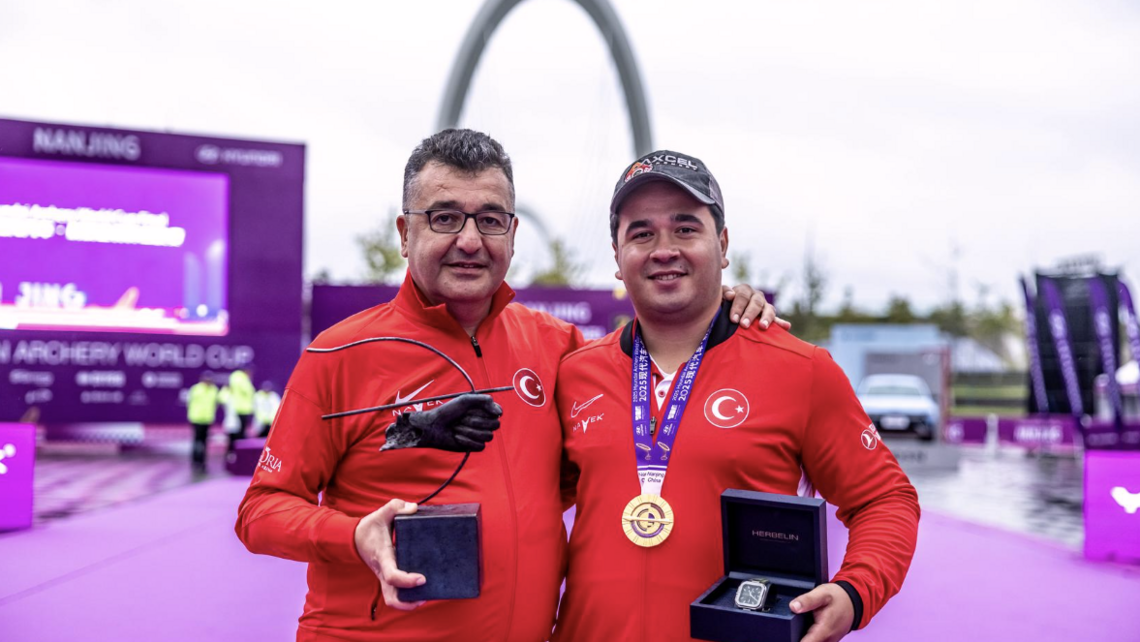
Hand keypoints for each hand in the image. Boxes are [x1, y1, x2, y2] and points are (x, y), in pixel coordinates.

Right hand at [354, 499, 425, 610]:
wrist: (353, 537)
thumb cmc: (370, 526)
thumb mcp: (381, 513)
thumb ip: (396, 507)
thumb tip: (413, 508)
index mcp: (383, 557)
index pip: (392, 576)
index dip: (406, 581)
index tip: (422, 579)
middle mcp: (383, 571)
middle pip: (391, 598)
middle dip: (408, 603)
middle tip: (425, 596)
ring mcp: (384, 577)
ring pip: (393, 600)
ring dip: (408, 603)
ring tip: (426, 596)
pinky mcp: (387, 577)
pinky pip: (395, 592)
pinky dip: (407, 596)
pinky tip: (421, 589)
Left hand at [380, 393, 501, 451]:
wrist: (434, 426)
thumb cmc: (448, 411)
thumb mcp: (465, 400)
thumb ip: (483, 400)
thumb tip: (499, 412)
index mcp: (484, 411)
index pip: (499, 413)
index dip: (491, 412)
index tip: (478, 409)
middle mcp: (484, 423)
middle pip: (495, 425)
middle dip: (476, 421)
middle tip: (461, 418)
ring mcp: (480, 435)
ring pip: (488, 436)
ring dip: (470, 431)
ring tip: (457, 427)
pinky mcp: (474, 446)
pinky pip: (480, 446)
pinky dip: (467, 441)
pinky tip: (457, 437)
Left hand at [721, 284, 791, 329]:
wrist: (731, 311)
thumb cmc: (724, 304)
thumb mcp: (721, 297)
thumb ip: (723, 293)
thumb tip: (730, 295)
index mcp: (744, 290)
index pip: (742, 296)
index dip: (738, 307)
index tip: (733, 319)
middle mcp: (756, 296)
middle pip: (755, 303)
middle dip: (749, 315)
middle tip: (743, 325)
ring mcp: (765, 305)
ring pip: (769, 309)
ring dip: (766, 318)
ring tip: (763, 327)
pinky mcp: (770, 315)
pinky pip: (777, 319)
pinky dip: (781, 323)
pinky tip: (787, 326)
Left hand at [791, 583, 854, 641]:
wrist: (852, 601)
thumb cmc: (838, 597)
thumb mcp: (822, 593)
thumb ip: (807, 600)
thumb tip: (793, 607)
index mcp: (824, 629)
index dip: (795, 639)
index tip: (789, 635)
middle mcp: (828, 639)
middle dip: (799, 635)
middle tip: (800, 621)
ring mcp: (829, 641)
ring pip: (814, 641)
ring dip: (807, 636)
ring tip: (806, 623)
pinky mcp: (829, 641)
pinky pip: (818, 640)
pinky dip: (812, 636)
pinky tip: (810, 627)